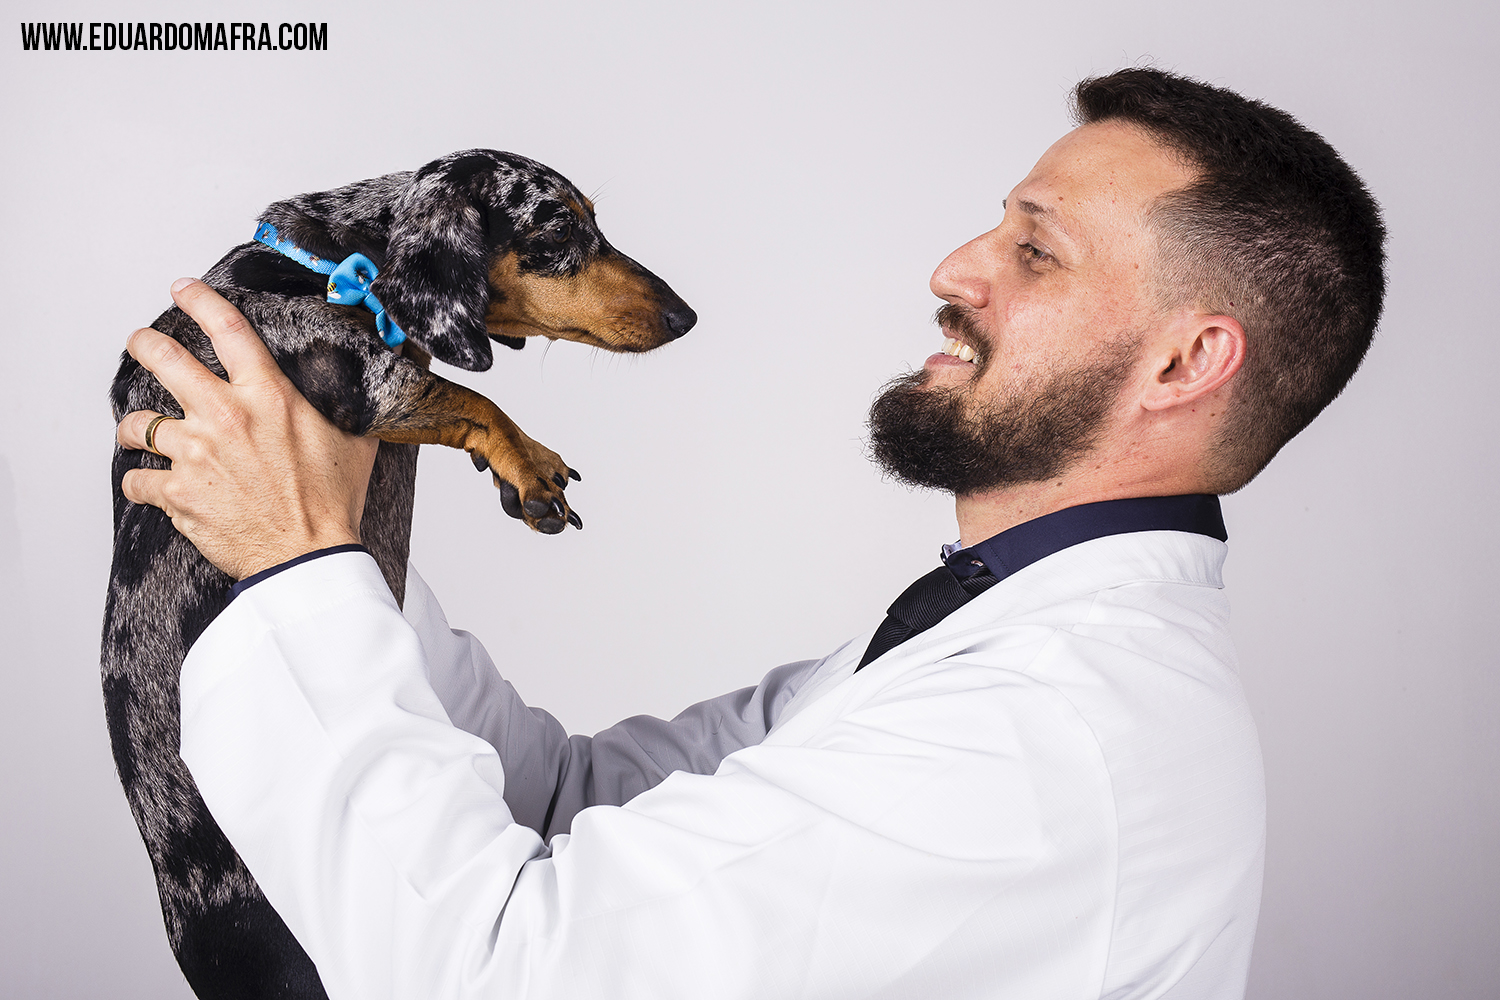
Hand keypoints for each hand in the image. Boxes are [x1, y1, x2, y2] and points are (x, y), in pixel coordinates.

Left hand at [117, 278, 379, 580]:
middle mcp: (225, 416)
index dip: (199, 299)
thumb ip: (356, 400)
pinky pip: (136, 480)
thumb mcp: (356, 439)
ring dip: (137, 426)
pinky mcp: (176, 493)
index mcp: (268, 396)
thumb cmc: (333, 503)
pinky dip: (139, 482)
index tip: (183, 289)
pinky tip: (148, 484)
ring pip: (138, 423)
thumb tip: (392, 366)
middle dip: (145, 344)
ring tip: (140, 431)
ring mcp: (196, 454)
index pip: (226, 327)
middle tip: (142, 343)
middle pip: (163, 358)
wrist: (308, 557)